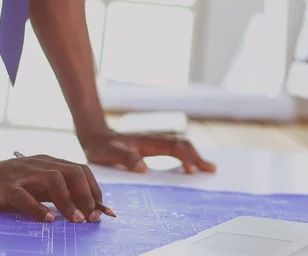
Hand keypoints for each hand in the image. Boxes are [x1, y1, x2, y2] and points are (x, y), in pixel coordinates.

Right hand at [0, 154, 101, 222]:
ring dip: (68, 202)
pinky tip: (47, 220)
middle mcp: (40, 164)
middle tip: (92, 218)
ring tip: (76, 220)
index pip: (81, 170)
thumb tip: (87, 209)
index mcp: (50, 162)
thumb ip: (60, 194)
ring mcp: (23, 173)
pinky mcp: (6, 186)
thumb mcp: (38, 185)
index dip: (94, 190)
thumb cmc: (11, 183)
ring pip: (53, 180)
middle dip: (86, 195)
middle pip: (73, 172)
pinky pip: (24, 196)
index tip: (102, 211)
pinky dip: (38, 209)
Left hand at [83, 131, 215, 174]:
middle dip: (198, 156)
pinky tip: (188, 166)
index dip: (186, 158)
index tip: (193, 172)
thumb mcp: (112, 153)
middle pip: (183, 145)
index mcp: (149, 141)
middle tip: (212, 170)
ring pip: (180, 146)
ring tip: (207, 167)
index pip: (175, 147)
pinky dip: (186, 157)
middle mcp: (155, 140)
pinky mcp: (152, 148)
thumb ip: (126, 159)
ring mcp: (154, 143)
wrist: (95, 136)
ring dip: (195, 156)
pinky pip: (174, 151)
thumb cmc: (103, 146)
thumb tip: (144, 169)